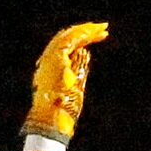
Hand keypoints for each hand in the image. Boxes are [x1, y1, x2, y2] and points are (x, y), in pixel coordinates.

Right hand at [22, 21, 107, 141]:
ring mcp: (50, 59)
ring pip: (68, 37)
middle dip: (85, 32)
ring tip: (102, 29)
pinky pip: (69, 41)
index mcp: (50, 67)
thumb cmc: (62, 112)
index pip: (65, 47)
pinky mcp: (55, 59)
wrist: (52, 121)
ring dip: (86, 31)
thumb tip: (85, 53)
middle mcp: (48, 61)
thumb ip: (79, 70)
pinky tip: (94, 33)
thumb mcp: (75, 88)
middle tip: (102, 28)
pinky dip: (82, 35)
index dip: (80, 40)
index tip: (95, 36)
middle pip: (67, 38)